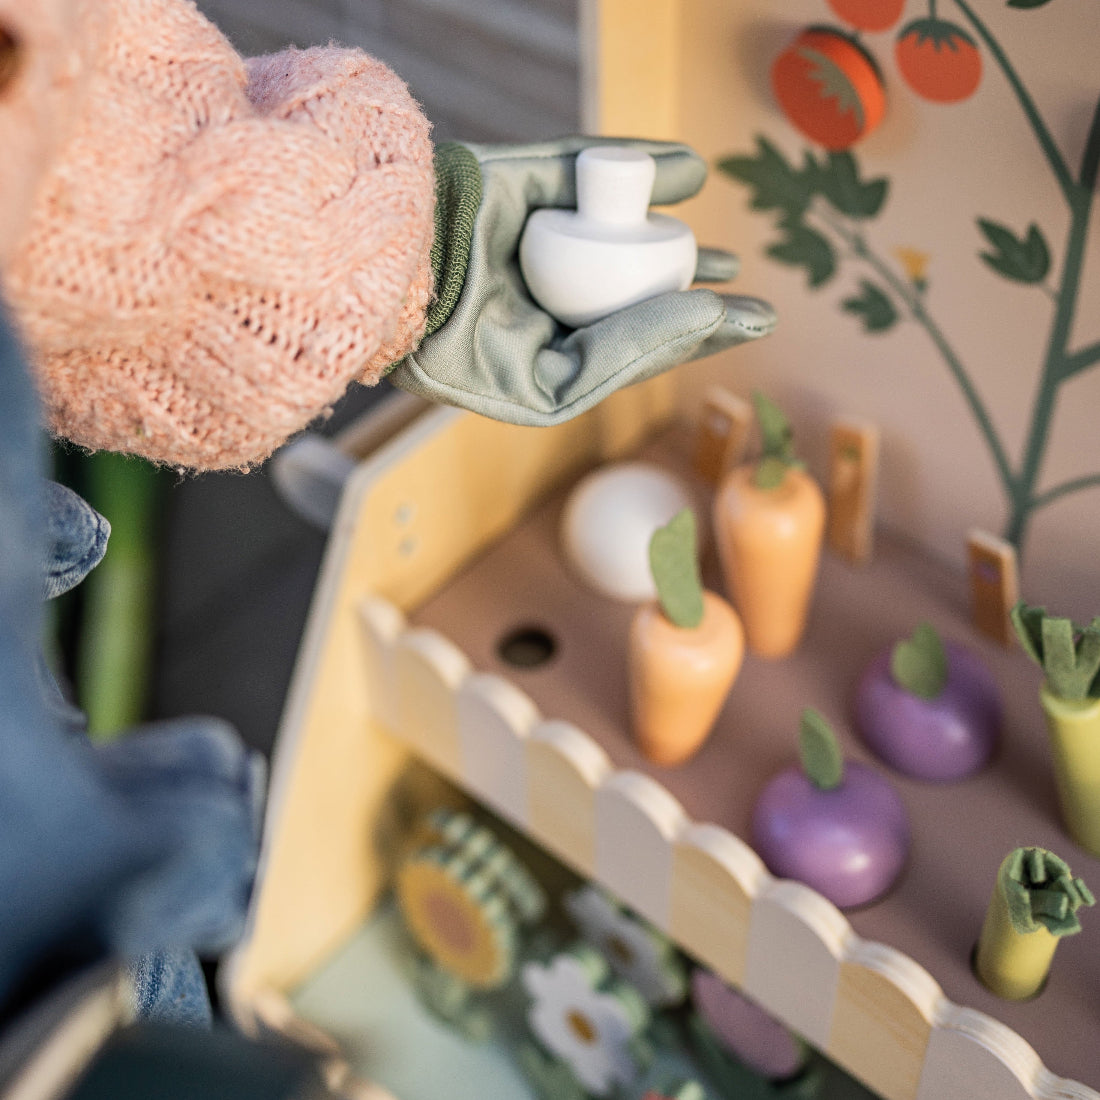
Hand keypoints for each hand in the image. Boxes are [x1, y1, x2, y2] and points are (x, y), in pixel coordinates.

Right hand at [387, 138, 775, 425]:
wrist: (390, 286)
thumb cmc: (463, 351)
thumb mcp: (556, 382)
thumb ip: (630, 353)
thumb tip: (711, 313)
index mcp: (556, 351)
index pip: (639, 343)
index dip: (696, 331)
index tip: (750, 319)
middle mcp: (555, 294)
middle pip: (637, 288)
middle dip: (691, 286)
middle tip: (741, 282)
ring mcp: (544, 237)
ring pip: (624, 231)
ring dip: (675, 233)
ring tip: (722, 246)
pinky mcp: (530, 182)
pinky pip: (596, 170)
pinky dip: (646, 165)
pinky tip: (688, 171)